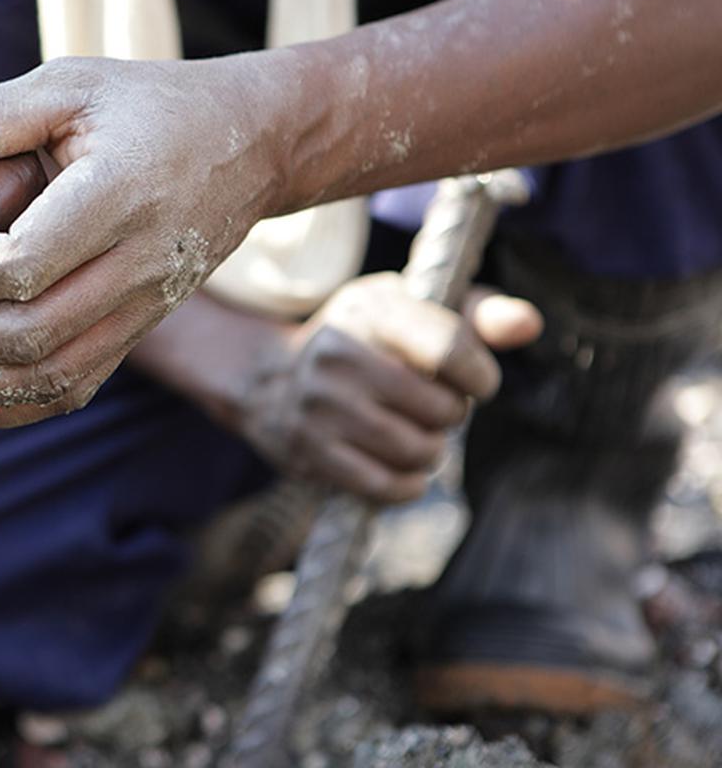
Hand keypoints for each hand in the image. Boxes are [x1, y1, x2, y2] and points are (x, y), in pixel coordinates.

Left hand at [0, 53, 293, 426]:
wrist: (252, 146)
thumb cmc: (150, 104)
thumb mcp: (72, 85)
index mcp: (118, 197)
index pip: (22, 266)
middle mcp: (138, 266)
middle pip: (30, 334)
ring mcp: (143, 309)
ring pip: (49, 376)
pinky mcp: (138, 332)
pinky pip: (73, 389)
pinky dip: (7, 408)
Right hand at [238, 273, 541, 502]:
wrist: (267, 377)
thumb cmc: (363, 340)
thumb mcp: (410, 309)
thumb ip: (477, 314)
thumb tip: (529, 325)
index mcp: (371, 310)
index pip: (452, 351)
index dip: (480, 376)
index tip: (473, 381)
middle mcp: (339, 355)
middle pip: (443, 409)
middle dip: (451, 415)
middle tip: (431, 407)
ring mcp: (319, 406)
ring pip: (418, 451)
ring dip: (430, 450)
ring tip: (414, 433)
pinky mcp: (309, 451)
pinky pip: (386, 487)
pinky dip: (408, 485)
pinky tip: (402, 467)